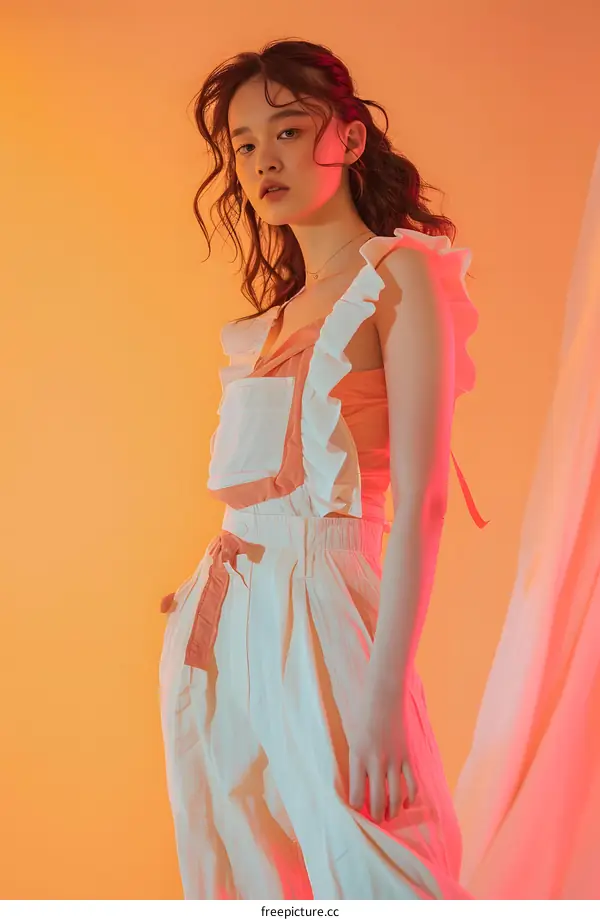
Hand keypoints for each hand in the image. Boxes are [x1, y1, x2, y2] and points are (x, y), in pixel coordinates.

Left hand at [348, 682, 417, 822]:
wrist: (384, 693)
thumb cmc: (361, 710)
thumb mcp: (350, 733)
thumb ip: (353, 756)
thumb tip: (354, 778)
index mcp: (358, 756)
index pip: (356, 794)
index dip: (356, 808)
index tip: (355, 813)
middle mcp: (376, 761)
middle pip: (377, 800)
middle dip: (375, 815)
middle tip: (374, 821)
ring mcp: (394, 759)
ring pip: (396, 796)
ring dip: (393, 810)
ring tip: (389, 816)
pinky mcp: (407, 755)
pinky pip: (412, 783)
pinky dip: (411, 796)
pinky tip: (407, 803)